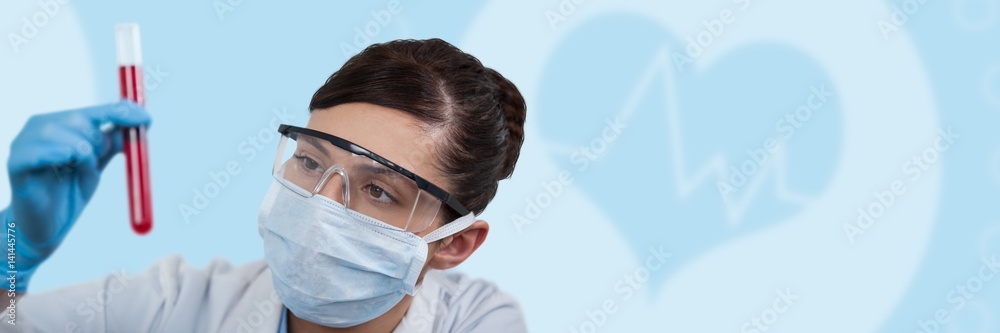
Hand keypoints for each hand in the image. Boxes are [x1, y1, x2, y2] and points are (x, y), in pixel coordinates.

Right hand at [4, 101, 149, 291]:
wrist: (46, 225)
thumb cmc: (69, 191)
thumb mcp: (97, 164)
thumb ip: (113, 142)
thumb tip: (141, 121)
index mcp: (61, 123)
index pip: (94, 110)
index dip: (121, 112)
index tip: (148, 119)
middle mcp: (40, 127)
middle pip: (78, 119)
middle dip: (97, 142)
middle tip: (95, 162)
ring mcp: (24, 143)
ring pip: (60, 134)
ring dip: (81, 154)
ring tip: (76, 171)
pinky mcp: (15, 164)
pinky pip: (39, 153)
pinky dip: (59, 156)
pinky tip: (62, 168)